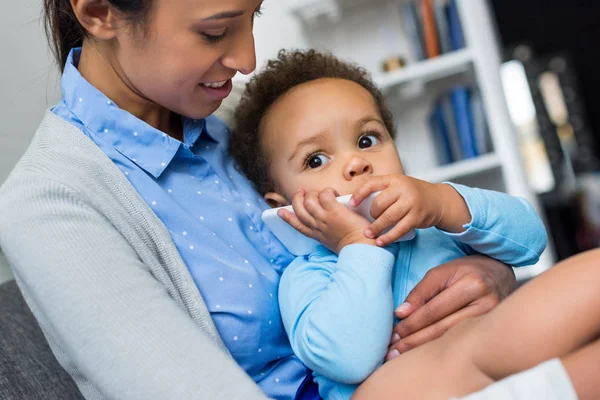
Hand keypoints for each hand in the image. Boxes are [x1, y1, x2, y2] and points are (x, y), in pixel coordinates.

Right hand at [278, 188, 375, 252]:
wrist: (361, 248)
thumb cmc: (353, 245)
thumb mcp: (332, 241)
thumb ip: (326, 231)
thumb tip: (324, 219)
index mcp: (316, 235)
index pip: (297, 225)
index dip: (287, 218)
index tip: (280, 211)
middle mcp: (317, 226)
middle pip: (299, 209)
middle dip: (297, 198)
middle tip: (302, 192)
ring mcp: (324, 218)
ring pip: (309, 200)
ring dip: (314, 193)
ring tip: (322, 193)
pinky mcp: (334, 211)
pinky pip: (324, 194)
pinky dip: (328, 191)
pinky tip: (334, 194)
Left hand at [349, 175, 470, 245]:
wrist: (439, 200)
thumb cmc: (413, 194)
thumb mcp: (399, 185)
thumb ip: (383, 190)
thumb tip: (358, 201)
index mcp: (394, 179)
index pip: (372, 184)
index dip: (360, 194)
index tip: (351, 204)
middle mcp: (403, 189)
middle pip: (380, 203)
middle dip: (371, 214)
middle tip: (367, 221)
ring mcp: (411, 203)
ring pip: (388, 217)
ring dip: (376, 228)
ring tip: (368, 234)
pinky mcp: (417, 217)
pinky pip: (400, 229)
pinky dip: (389, 237)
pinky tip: (381, 241)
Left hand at [385, 255, 515, 360]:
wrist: (500, 273)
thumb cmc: (466, 271)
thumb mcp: (441, 272)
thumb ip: (420, 292)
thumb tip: (400, 314)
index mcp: (472, 286)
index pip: (434, 310)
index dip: (411, 324)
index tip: (393, 334)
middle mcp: (486, 305)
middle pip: (442, 329)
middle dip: (413, 341)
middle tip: (392, 350)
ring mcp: (491, 321)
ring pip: (450, 339)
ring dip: (423, 349)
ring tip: (401, 355)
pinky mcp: (491, 331)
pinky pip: (459, 342)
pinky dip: (438, 349)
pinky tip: (422, 355)